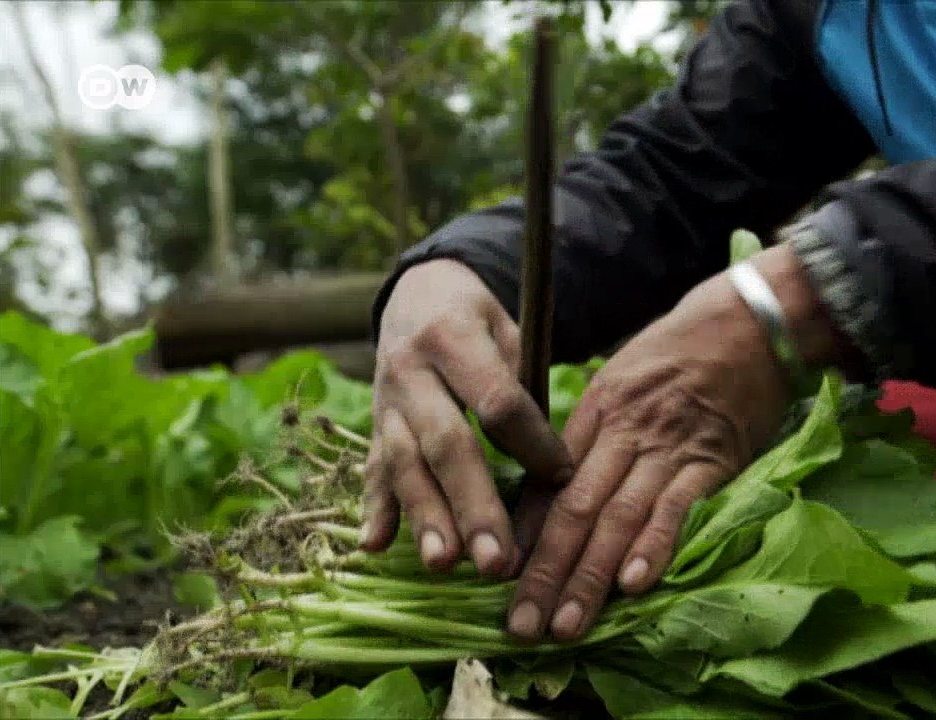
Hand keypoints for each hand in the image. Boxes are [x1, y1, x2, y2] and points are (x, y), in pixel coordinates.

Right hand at [363, 260, 572, 577]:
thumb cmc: (481, 321)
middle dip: (471, 504)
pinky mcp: (374, 424)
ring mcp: (386, 401)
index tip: (563, 478)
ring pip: (404, 463)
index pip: (496, 401)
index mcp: (454, 336)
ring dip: (425, 517)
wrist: (419, 294)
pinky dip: (374, 508)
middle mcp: (411, 370)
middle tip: (496, 559)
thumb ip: (525, 389)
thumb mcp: (511, 330)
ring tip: (444, 563)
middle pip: (445, 443)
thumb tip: (555, 468)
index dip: (531, 443)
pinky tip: (376, 545)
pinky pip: (372, 468)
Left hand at [505, 244, 842, 640]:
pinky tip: (633, 585)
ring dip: (589, 576)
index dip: (521, 534)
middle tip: (521, 626)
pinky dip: (654, 546)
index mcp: (595, 409)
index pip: (546, 480)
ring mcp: (668, 447)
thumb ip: (594, 431)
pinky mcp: (714, 460)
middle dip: (544, 572)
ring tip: (566, 625)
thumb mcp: (624, 377)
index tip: (499, 580)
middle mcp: (623, 430)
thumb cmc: (683, 353)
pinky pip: (678, 508)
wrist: (751, 322)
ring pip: (618, 518)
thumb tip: (559, 489)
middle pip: (574, 509)